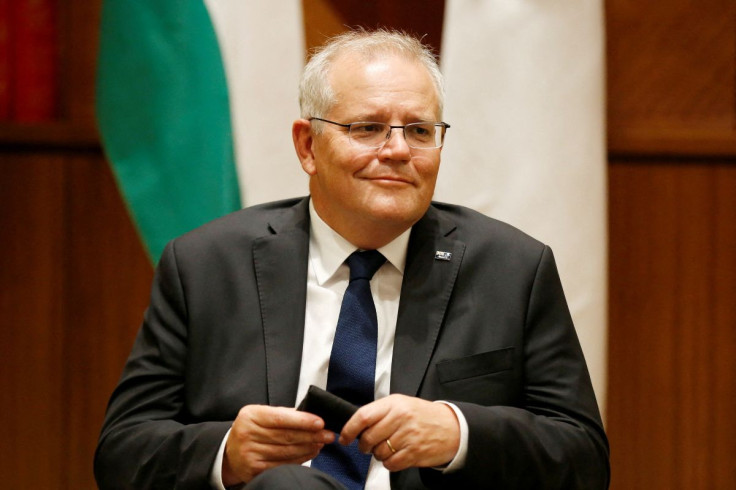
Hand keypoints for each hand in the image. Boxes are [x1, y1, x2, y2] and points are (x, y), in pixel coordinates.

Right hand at [222, 405, 334, 485]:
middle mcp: (247, 435)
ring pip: (286, 452)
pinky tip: (309, 453)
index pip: (280, 418)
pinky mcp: (254, 470)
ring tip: (320, 443)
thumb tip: (311, 415)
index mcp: (250, 416)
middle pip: (285, 436)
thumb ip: (284, 414)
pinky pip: (282, 465)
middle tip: (327, 434)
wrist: (230, 451)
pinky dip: (299, 460)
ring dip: (308, 448)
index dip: (302, 421)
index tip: (320, 422)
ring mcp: (249, 454)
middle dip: (311, 435)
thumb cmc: (251, 429)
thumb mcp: (261, 415)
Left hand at [339, 394, 459, 471]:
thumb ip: (380, 412)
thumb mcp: (402, 404)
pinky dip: (389, 463)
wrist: (452, 427)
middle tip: (367, 445)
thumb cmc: (423, 415)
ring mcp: (408, 436)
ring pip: (378, 453)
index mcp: (394, 404)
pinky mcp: (414, 452)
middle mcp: (401, 418)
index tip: (345, 437)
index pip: (363, 416)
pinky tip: (396, 456)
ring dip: (378, 455)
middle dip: (363, 445)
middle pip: (368, 437)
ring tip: (387, 448)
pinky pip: (391, 464)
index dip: (349, 429)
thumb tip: (356, 425)